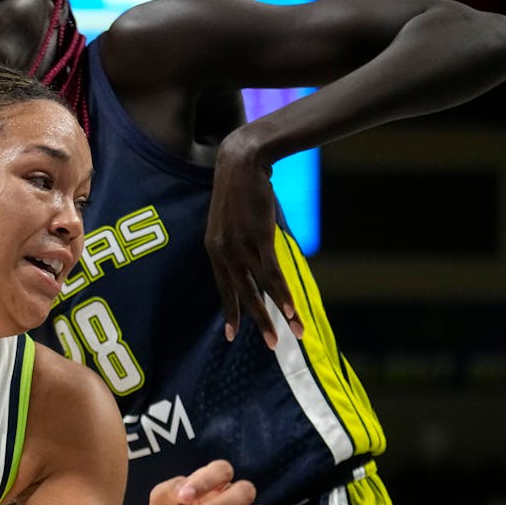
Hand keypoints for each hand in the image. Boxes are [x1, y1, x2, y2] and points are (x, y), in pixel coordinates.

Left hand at [204, 133, 303, 347]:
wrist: (242, 160)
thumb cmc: (241, 190)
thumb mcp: (232, 220)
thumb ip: (238, 243)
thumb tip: (252, 258)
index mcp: (214, 250)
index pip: (223, 287)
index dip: (230, 311)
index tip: (231, 335)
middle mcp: (223, 252)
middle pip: (241, 294)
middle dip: (256, 322)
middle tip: (270, 344)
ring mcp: (240, 245)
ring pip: (260, 288)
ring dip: (278, 313)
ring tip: (291, 333)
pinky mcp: (259, 237)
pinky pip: (272, 272)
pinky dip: (282, 293)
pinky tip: (292, 309)